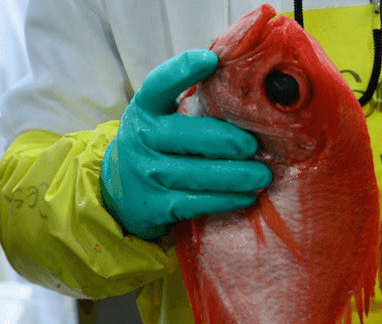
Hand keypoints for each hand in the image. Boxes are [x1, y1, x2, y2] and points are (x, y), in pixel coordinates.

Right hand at [100, 49, 270, 238]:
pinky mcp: (157, 205)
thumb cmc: (159, 145)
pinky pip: (196, 202)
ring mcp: (147, 174)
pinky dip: (225, 200)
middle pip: (186, 135)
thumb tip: (245, 83)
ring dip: (234, 176)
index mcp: (146, 108)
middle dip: (225, 141)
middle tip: (253, 146)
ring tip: (262, 176)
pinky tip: (246, 197)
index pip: (159, 84)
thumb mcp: (163, 118)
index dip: (183, 70)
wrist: (119, 190)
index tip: (211, 60)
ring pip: (196, 173)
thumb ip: (194, 102)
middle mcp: (142, 138)